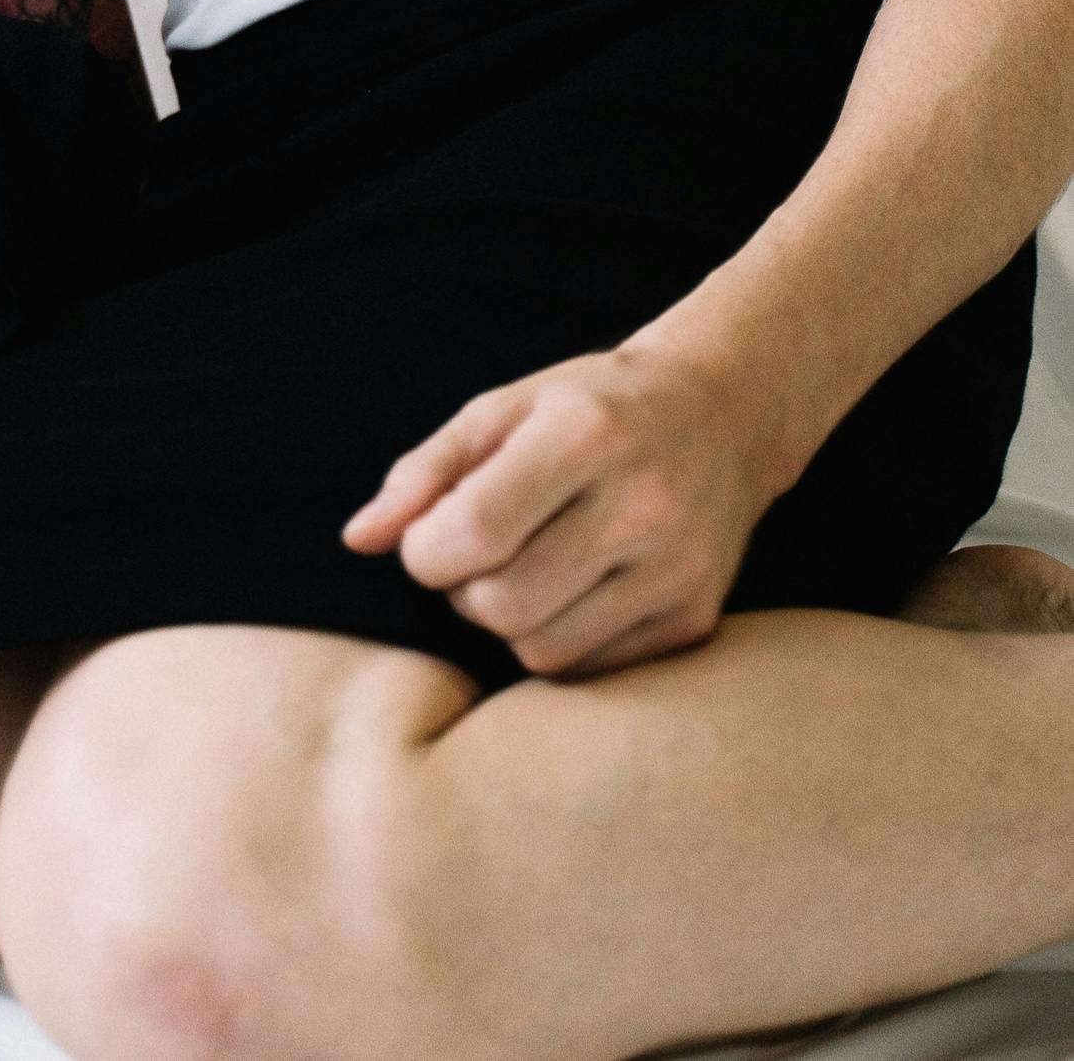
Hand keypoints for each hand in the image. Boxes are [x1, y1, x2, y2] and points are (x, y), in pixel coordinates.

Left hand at [341, 341, 782, 676]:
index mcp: (585, 434)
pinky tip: (570, 590)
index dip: (427, 551)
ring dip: (506, 622)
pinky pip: (589, 670)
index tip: (427, 539)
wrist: (720, 416)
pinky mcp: (694, 620)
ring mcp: (675, 570)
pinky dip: (557, 641)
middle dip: (462, 590)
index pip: (477, 529)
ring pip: (541, 650)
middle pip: (502, 604)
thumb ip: (425, 472)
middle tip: (474, 555)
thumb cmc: (588, 408)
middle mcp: (642, 505)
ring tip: (523, 568)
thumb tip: (358, 539)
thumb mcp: (502, 409)